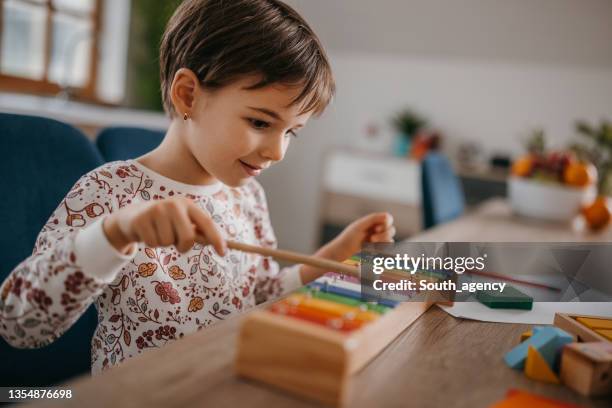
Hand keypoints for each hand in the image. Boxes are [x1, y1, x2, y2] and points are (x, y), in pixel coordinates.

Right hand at [103, 197, 225, 255]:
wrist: (133, 216)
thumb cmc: (165, 223)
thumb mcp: (182, 223)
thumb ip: (198, 232)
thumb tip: (221, 246)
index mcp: (188, 204)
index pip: (207, 223)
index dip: (216, 238)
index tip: (223, 253)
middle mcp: (174, 204)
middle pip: (188, 237)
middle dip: (183, 246)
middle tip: (175, 242)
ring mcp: (156, 209)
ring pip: (168, 242)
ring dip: (164, 244)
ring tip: (159, 233)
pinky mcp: (141, 219)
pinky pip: (153, 243)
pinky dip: (152, 243)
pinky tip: (148, 233)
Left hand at [299, 212, 394, 282]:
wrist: (340, 253)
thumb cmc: (347, 239)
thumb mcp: (359, 227)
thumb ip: (373, 219)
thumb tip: (387, 215)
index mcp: (372, 221)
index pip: (388, 219)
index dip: (386, 224)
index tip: (377, 229)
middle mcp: (376, 229)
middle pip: (391, 230)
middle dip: (383, 235)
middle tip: (371, 239)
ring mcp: (377, 240)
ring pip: (390, 240)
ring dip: (382, 243)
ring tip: (369, 246)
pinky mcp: (376, 250)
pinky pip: (386, 249)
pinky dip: (381, 250)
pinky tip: (371, 251)